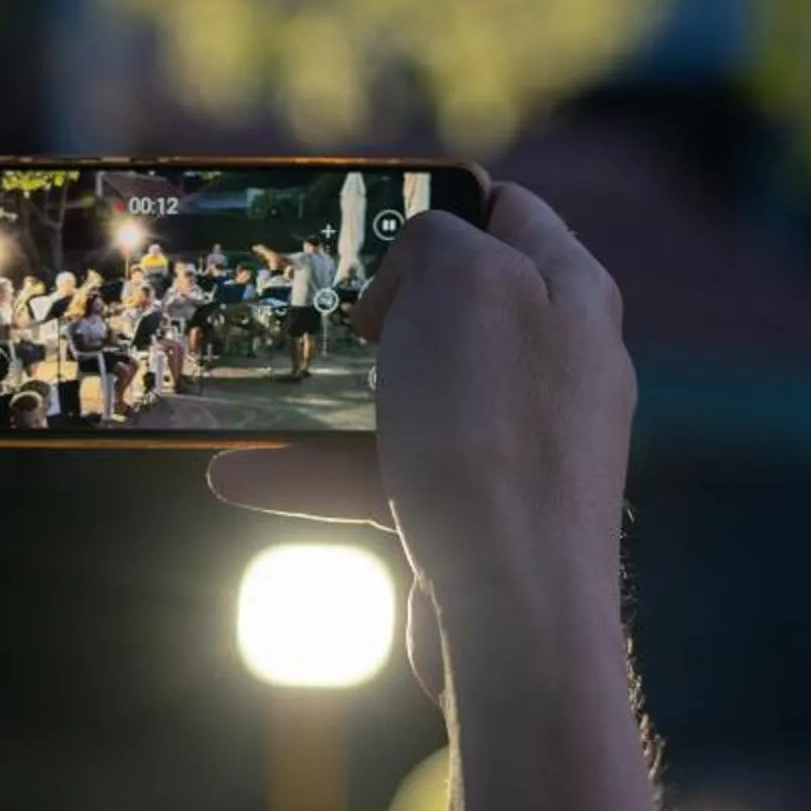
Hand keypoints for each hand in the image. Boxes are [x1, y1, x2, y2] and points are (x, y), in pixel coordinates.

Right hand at [209, 184, 634, 678]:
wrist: (517, 612)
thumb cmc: (494, 434)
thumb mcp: (463, 283)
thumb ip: (435, 242)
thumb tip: (409, 285)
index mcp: (571, 295)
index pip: (509, 213)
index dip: (437, 198)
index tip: (364, 210)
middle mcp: (554, 366)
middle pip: (452, 307)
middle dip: (372, 304)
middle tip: (305, 299)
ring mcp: (516, 444)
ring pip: (407, 397)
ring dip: (321, 397)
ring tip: (244, 391)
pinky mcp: (477, 513)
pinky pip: (386, 474)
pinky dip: (316, 473)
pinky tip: (238, 474)